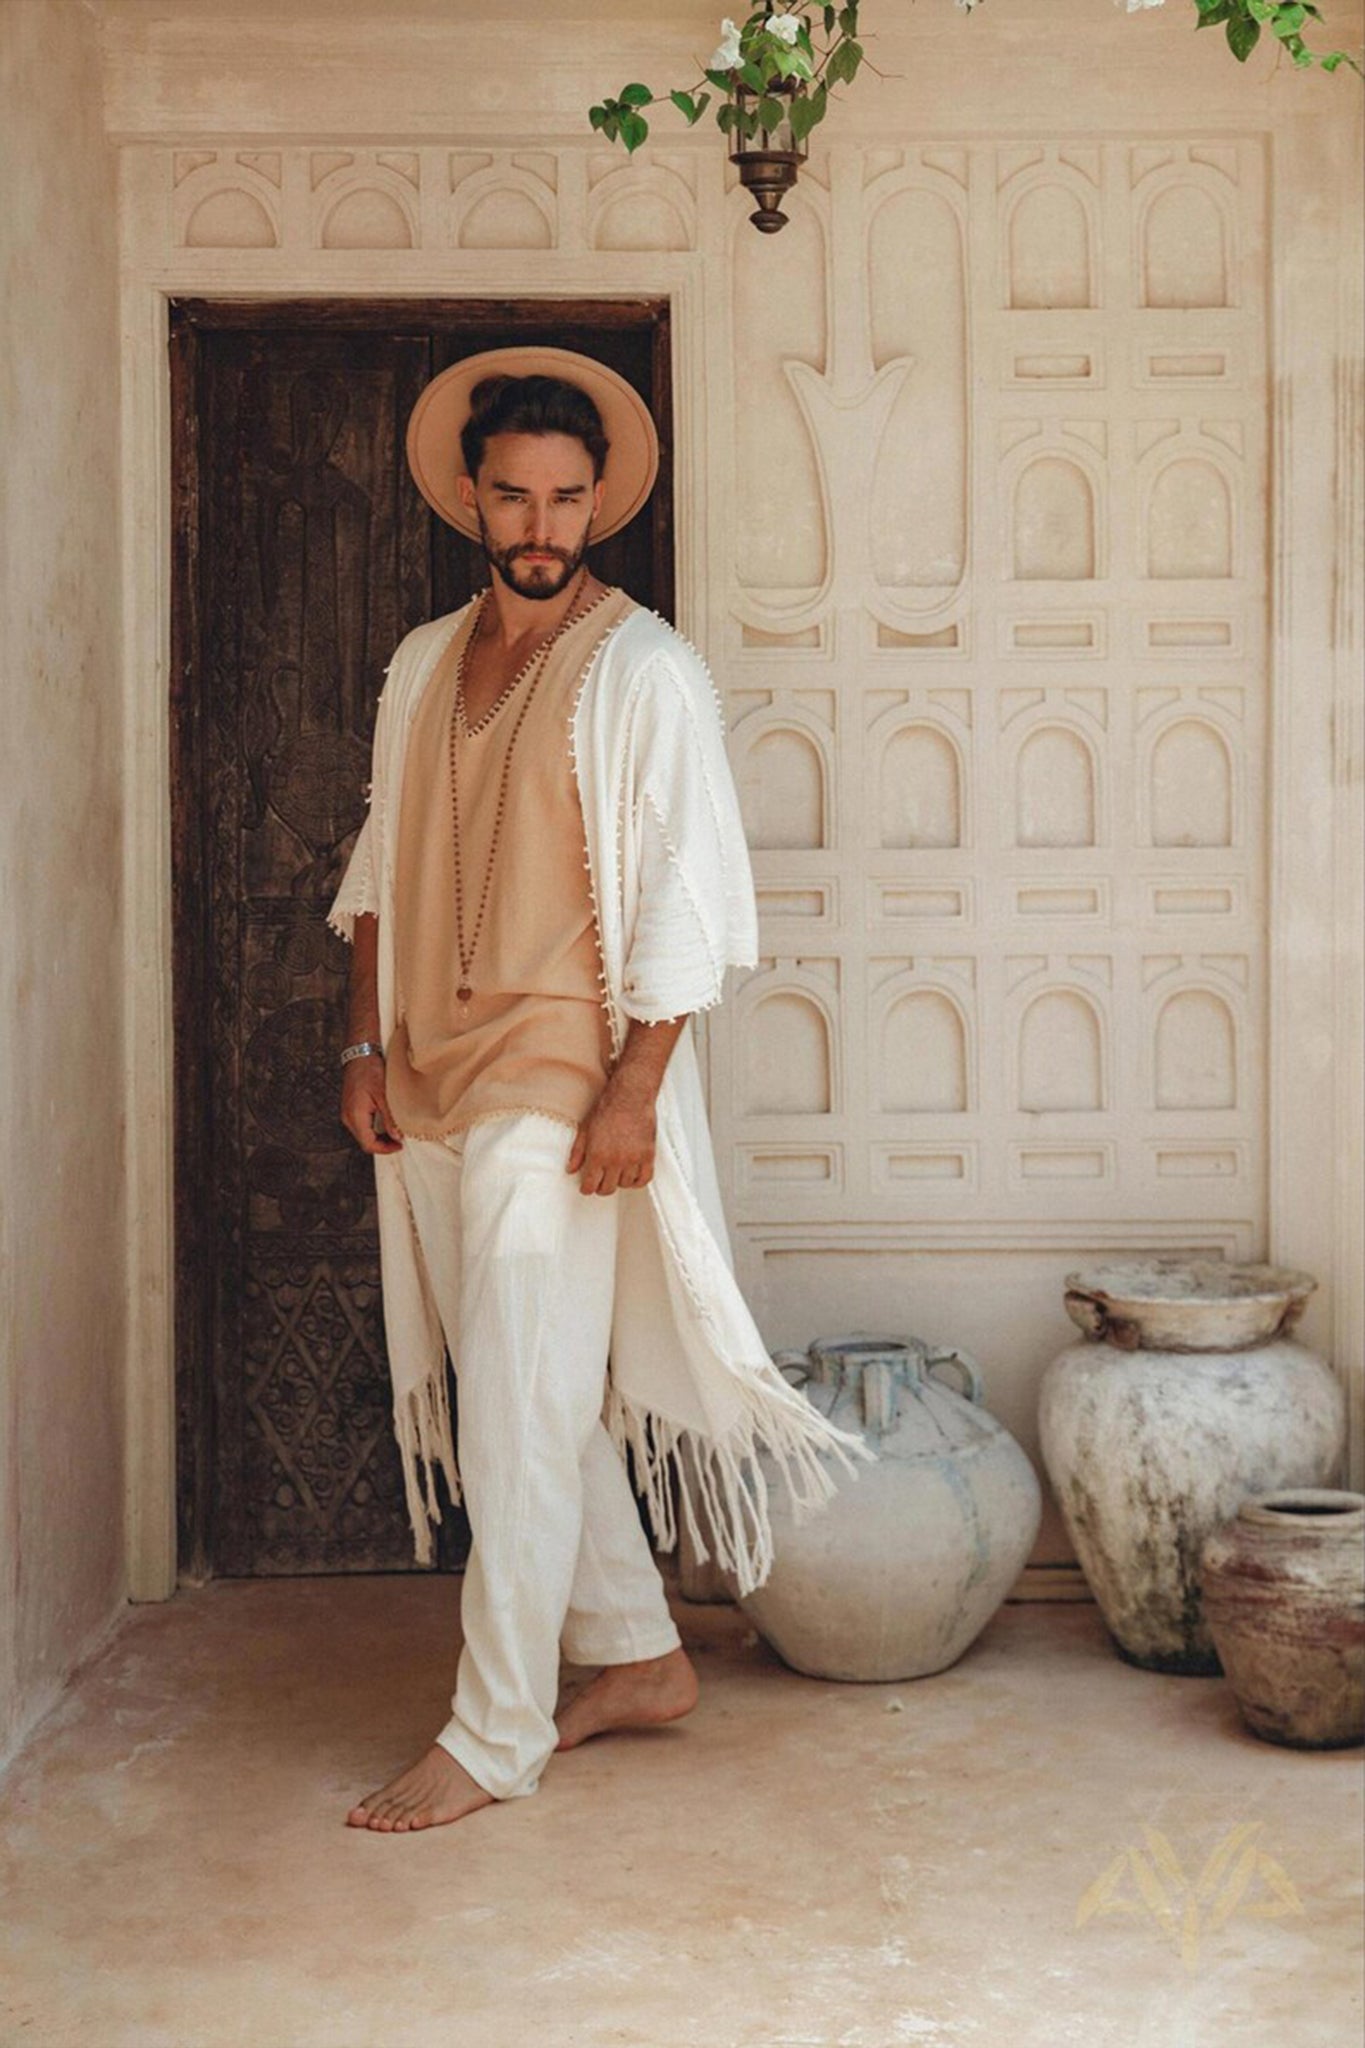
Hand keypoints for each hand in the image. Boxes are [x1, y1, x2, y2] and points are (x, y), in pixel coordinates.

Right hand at [340, 1053, 402, 1153]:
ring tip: (394, 1132)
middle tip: (399, 1140)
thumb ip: (390, 1118)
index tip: (399, 1146)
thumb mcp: (384, 1095)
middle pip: (364, 1142)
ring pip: (363, 1135)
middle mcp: (348, 1117)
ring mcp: (347, 1113)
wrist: (359, 1054)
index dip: (385, 1149)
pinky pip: (361, 1126)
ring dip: (378, 1137)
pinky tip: (385, 1123)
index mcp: (355, 1116)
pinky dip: (373, 1129)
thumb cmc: (370, 1070)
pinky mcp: (350, 1108)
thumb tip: (397, 1137)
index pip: (368, 1144)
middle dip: (382, 1144)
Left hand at [567, 1078, 655, 1194]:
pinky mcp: (648, 1155)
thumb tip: (571, 1170)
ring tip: (616, 1173)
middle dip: (601, 1187)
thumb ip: (577, 1152)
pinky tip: (632, 1175)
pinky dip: (637, 1181)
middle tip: (600, 1180)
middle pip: (607, 1189)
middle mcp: (615, 1160)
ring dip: (619, 1181)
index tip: (587, 1186)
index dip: (587, 1188)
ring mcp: (633, 1159)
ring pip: (625, 1184)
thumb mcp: (585, 1130)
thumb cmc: (607, 1110)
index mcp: (597, 1155)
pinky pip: (644, 1178)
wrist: (630, 1096)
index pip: (590, 1186)